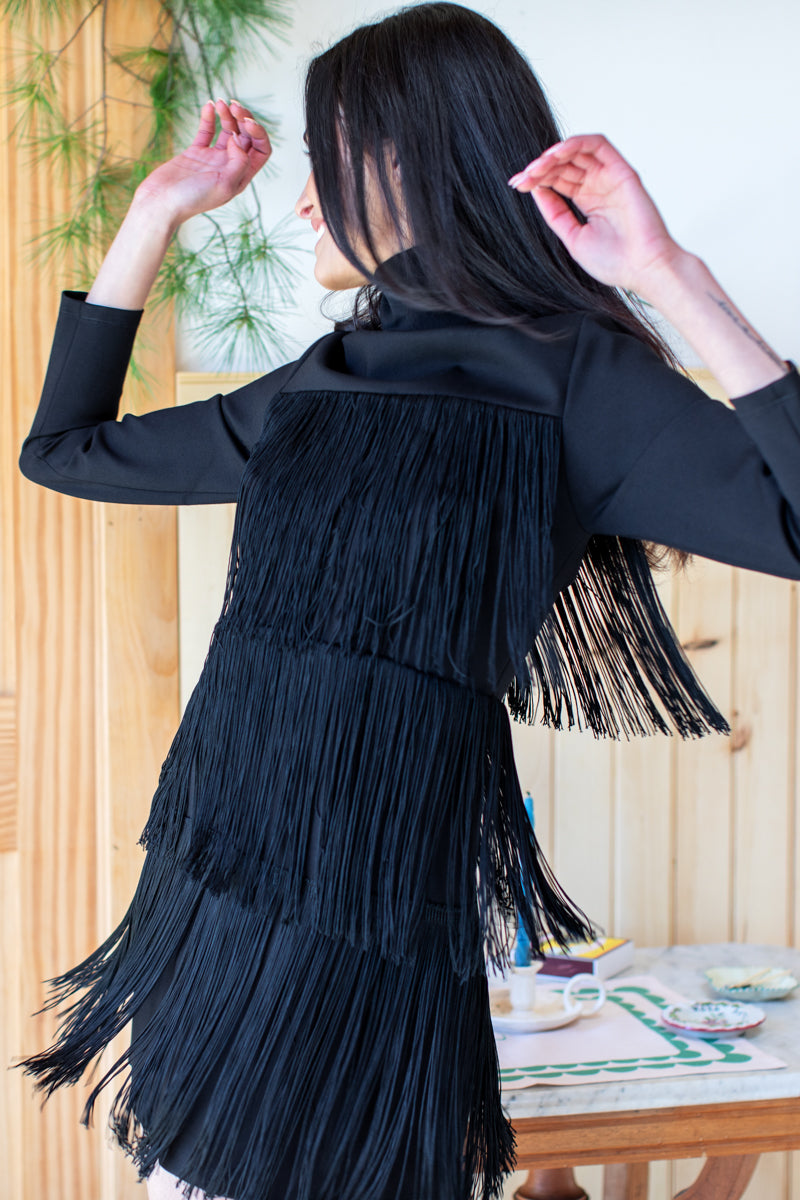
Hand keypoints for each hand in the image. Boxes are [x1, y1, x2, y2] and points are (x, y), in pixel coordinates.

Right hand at [133, 99, 270, 226]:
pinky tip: (209, 105)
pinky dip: (209, 117)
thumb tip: (240, 140)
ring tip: (220, 103)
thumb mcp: (224, 184)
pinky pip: (206, 131)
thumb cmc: (193, 199)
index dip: (258, 134)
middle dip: (243, 118)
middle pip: (246, 137)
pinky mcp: (195, 153)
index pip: (261, 151)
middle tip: (234, 106)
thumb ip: (239, 162)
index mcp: (241, 177)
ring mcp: (213, 159)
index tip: (245, 123)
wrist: (161, 202)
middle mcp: (230, 167)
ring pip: (228, 131)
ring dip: (227, 115)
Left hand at [509, 134, 681, 294]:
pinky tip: (556, 154)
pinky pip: (598, 146)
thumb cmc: (615, 262)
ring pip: (578, 152)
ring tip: (536, 167)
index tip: (516, 184)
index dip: (537, 179)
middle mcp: (599, 186)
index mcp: (588, 202)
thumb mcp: (573, 237)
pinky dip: (575, 144)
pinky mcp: (622, 171)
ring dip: (554, 155)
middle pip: (564, 165)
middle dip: (540, 168)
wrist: (643, 269)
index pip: (558, 181)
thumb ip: (556, 213)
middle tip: (523, 178)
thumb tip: (536, 190)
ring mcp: (610, 177)